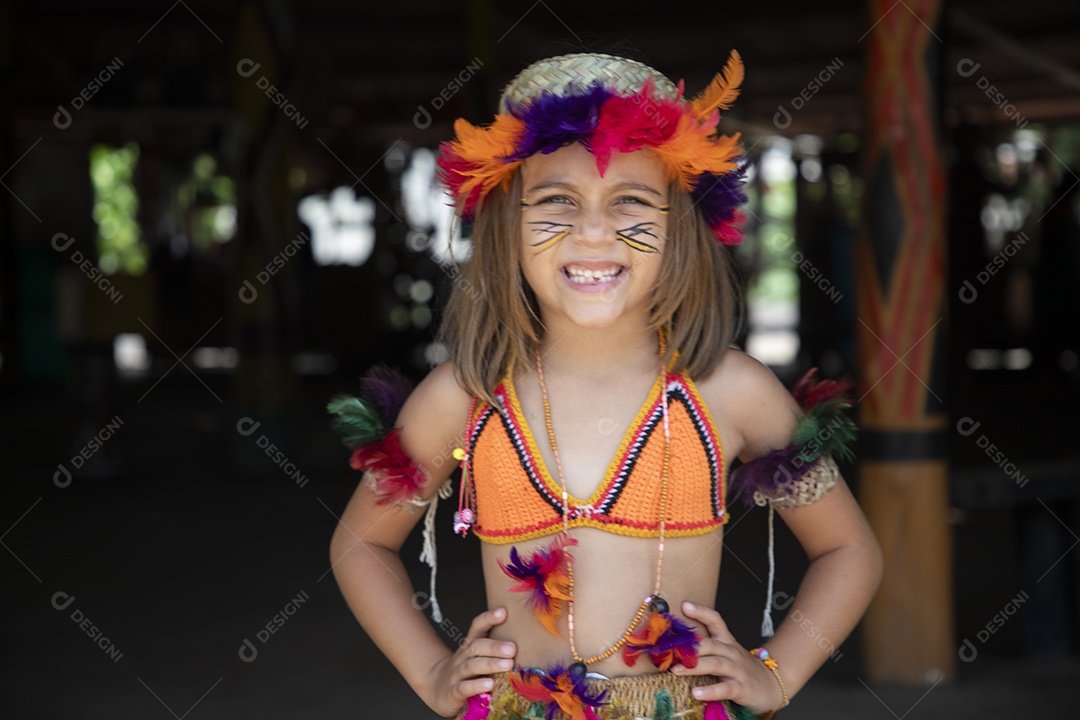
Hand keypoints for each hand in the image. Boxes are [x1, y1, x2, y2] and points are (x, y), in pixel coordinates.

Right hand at [423, 607, 516, 716]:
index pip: (477, 627)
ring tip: (507, 665)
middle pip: (476, 646)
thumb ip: (497, 651)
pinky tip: (489, 684)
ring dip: (490, 663)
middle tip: (512, 648)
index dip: (488, 618)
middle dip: (495, 646)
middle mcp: (462, 657)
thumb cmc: (467, 673)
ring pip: (471, 665)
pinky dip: (476, 685)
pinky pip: (464, 687)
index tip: (503, 612)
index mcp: (470, 646)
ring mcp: (456, 673)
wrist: (438, 689)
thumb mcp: (479, 658)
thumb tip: (528, 642)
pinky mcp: (453, 692)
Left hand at [671, 601, 785, 714]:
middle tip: (669, 651)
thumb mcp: (726, 654)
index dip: (701, 612)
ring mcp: (738, 670)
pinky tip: (697, 693)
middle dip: (690, 647)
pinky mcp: (743, 688)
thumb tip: (675, 645)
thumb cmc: (741, 669)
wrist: (772, 685)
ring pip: (716, 664)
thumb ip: (706, 648)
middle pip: (711, 644)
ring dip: (695, 667)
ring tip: (676, 671)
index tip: (684, 606)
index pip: (716, 621)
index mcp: (727, 641)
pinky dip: (711, 690)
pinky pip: (726, 688)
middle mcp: (732, 652)